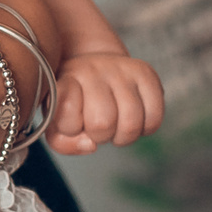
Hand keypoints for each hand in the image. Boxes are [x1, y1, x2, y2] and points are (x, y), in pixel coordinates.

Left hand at [47, 50, 163, 154]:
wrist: (93, 66)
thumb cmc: (75, 100)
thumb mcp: (57, 122)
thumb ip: (63, 142)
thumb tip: (91, 145)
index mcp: (65, 80)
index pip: (67, 117)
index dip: (71, 128)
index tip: (72, 120)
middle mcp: (91, 69)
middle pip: (102, 124)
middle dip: (101, 136)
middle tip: (98, 127)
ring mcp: (120, 68)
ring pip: (131, 123)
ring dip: (124, 136)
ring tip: (117, 125)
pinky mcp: (145, 72)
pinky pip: (154, 116)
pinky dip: (147, 128)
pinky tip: (136, 120)